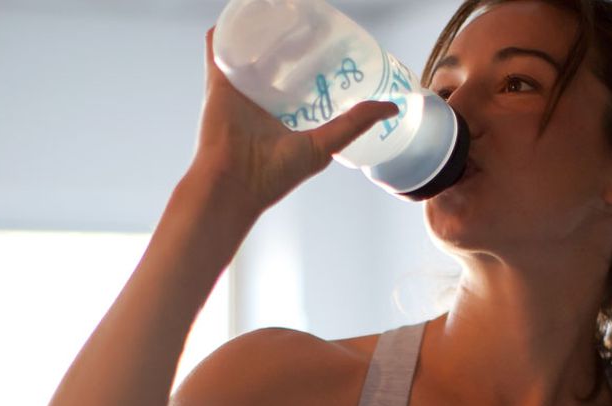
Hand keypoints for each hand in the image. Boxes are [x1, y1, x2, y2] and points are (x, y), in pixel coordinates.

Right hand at [191, 26, 399, 214]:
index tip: (331, 41)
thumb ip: (355, 124)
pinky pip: (219, 47)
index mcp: (286, 114)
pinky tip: (242, 10)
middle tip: (309, 20)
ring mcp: (239, 89)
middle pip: (277, 60)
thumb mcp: (324, 145)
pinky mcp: (218, 82)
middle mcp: (263, 100)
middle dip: (291, 38)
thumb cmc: (277, 173)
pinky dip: (227, 28)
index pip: (302, 79)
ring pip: (251, 49)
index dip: (316, 59)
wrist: (234, 182)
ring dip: (262, 29)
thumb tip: (393, 107)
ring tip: (279, 9)